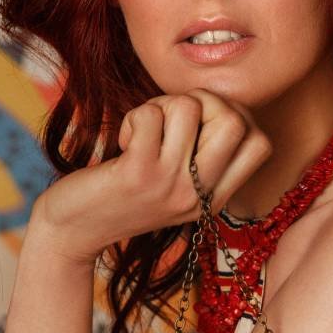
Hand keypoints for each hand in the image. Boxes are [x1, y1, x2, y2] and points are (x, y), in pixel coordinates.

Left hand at [30, 89, 272, 263]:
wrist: (72, 232)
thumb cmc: (119, 195)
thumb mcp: (171, 183)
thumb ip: (196, 152)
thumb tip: (209, 101)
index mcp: (213, 199)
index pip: (260, 145)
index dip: (236, 116)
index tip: (201, 124)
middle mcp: (199, 195)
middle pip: (236, 120)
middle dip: (202, 100)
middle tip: (171, 118)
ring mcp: (170, 186)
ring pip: (189, 107)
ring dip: (160, 105)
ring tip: (143, 130)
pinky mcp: (137, 174)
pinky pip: (150, 115)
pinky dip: (135, 116)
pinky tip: (124, 141)